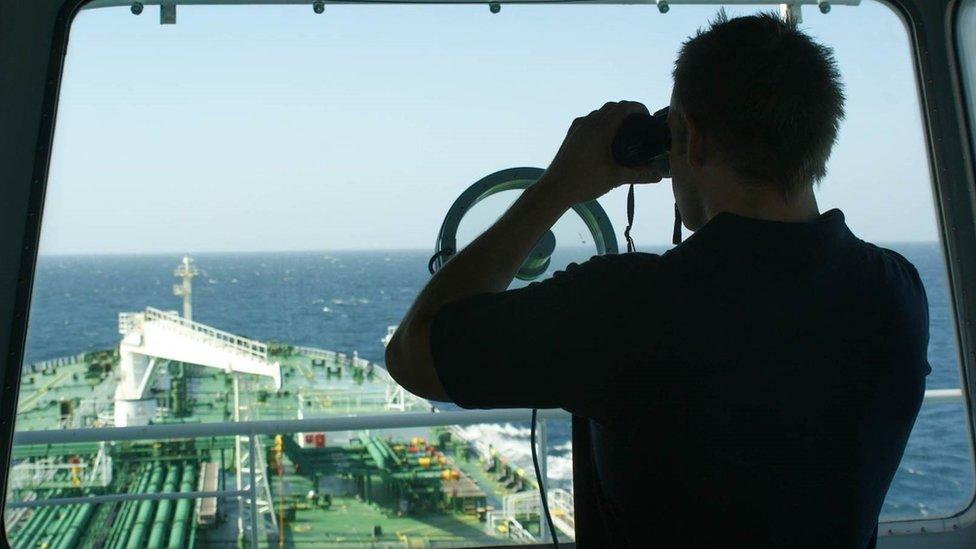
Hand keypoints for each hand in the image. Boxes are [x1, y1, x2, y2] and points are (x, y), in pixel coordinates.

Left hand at [538, 101, 663, 205]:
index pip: (623, 107)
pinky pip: (588, 120)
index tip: (647, 117)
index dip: (638, 108)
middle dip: (627, 111)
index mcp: (600, 129)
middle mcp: (588, 124)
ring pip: (599, 112)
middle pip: (612, 107)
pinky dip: (600, 122)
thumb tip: (659, 175)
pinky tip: (603, 138)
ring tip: (623, 130)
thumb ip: (639, 175)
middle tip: (638, 124)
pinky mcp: (570, 135)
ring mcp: (577, 128)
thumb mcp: (615, 178)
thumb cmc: (584, 183)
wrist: (554, 189)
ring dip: (612, 115)